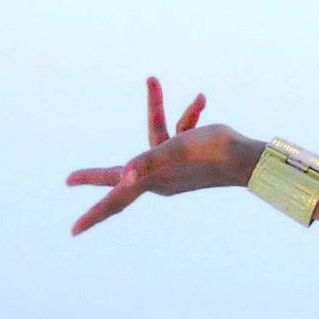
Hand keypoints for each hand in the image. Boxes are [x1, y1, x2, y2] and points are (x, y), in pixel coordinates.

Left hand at [64, 76, 253, 235]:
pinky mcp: (185, 157)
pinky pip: (176, 133)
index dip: (93, 212)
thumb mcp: (176, 149)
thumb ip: (149, 159)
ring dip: (159, 111)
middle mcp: (158, 178)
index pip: (115, 196)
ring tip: (165, 87)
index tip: (73, 230)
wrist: (248, 156)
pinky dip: (186, 115)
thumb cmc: (212, 152)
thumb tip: (126, 176)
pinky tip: (200, 101)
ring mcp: (171, 168)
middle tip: (70, 181)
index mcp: (152, 180)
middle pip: (120, 175)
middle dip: (99, 173)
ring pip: (154, 139)